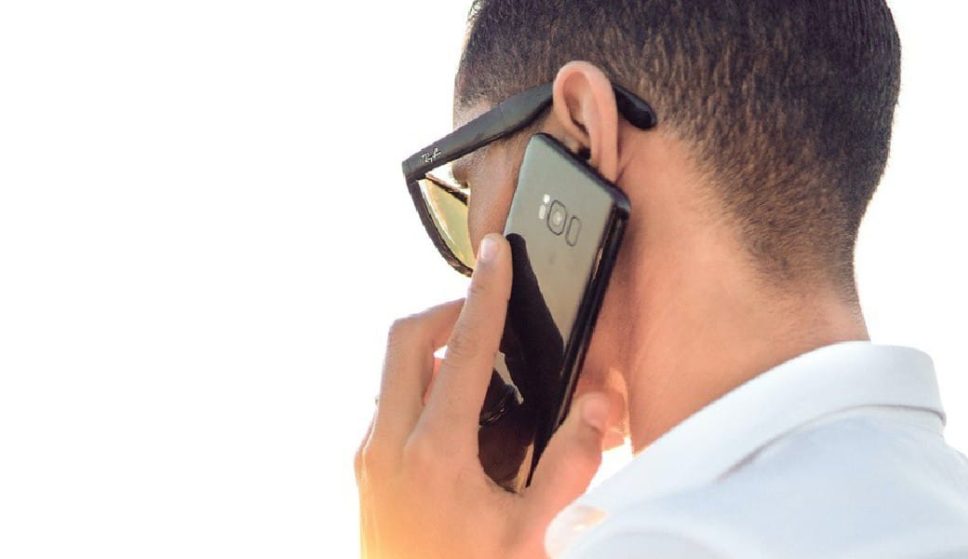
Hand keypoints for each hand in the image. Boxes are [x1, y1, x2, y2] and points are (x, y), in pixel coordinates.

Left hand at [355, 233, 611, 558]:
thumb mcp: (534, 535)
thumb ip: (571, 466)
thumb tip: (595, 406)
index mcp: (435, 453)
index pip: (464, 350)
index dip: (486, 294)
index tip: (497, 254)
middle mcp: (389, 445)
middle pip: (403, 340)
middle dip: (445, 312)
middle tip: (484, 314)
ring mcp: (370, 459)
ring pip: (390, 372)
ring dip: (430, 351)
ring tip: (477, 364)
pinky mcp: (365, 474)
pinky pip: (387, 405)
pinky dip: (418, 386)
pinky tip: (457, 417)